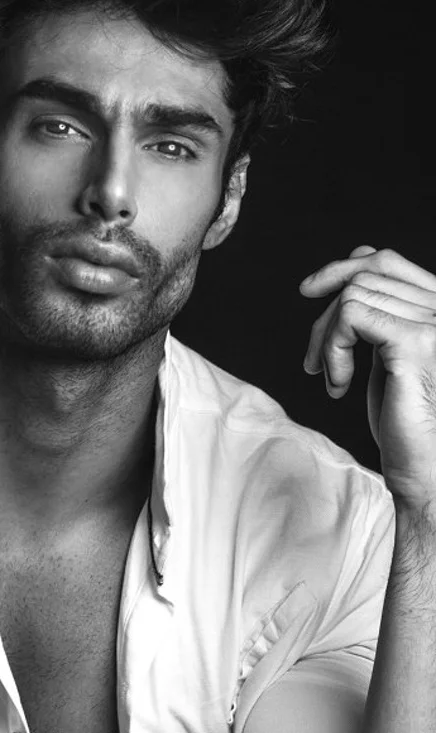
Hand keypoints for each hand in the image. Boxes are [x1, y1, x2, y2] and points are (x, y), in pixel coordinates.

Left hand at [299, 246, 435, 509]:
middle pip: (366, 274)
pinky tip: (338, 384)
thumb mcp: (389, 356)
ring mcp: (435, 323)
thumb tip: (352, 267)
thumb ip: (379, 314)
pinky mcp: (415, 342)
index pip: (388, 261)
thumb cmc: (408, 424)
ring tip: (332, 379)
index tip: (309, 293)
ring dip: (326, 339)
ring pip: (353, 294)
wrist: (428, 472)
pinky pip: (350, 315)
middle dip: (324, 314)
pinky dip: (332, 347)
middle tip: (311, 360)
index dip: (342, 268)